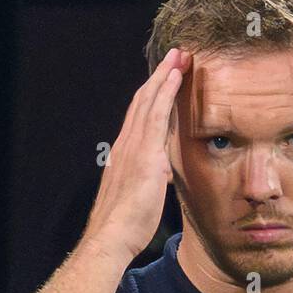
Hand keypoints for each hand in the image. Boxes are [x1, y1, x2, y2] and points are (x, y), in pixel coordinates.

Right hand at [84, 47, 191, 262]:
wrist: (113, 236)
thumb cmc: (126, 225)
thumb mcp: (140, 196)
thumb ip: (150, 179)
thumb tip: (159, 175)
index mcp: (125, 154)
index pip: (140, 116)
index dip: (153, 95)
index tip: (166, 79)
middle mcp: (126, 144)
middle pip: (143, 101)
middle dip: (160, 77)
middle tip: (176, 56)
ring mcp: (133, 146)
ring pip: (149, 100)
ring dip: (165, 75)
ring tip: (179, 56)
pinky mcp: (144, 153)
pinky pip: (155, 113)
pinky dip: (165, 91)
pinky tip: (175, 75)